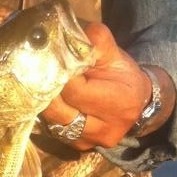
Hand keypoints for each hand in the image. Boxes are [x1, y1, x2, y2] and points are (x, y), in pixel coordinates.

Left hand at [41, 23, 171, 148]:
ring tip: (39, 82)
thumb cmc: (123, 75)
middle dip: (46, 87)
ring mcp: (90, 142)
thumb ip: (96, 41)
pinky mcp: (79, 147)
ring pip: (53, 121)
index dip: (60, 73)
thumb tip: (69, 29)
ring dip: (43, 100)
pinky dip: (49, 112)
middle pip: (59, 109)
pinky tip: (48, 97)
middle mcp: (104, 129)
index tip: (51, 58)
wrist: (137, 104)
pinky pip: (54, 129)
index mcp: (118, 103)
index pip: (76, 90)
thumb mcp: (115, 55)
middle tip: (38, 69)